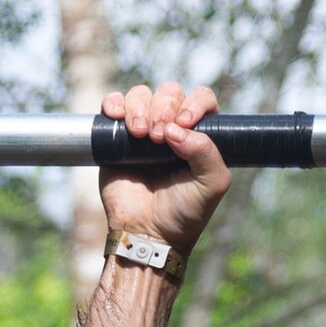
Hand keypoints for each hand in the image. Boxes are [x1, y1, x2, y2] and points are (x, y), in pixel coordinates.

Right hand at [99, 82, 231, 250]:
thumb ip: (207, 153)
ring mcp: (143, 130)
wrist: (147, 233)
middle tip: (158, 138)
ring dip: (139, 107)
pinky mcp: (117, 136)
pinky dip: (114, 103)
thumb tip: (176, 128)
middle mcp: (172, 128)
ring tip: (140, 136)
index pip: (202, 99)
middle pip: (170, 92)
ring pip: (141, 94)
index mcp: (200, 136)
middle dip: (164, 107)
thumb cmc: (184, 212)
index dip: (194, 104)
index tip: (184, 124)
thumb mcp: (212, 185)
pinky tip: (116, 117)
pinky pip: (113, 104)